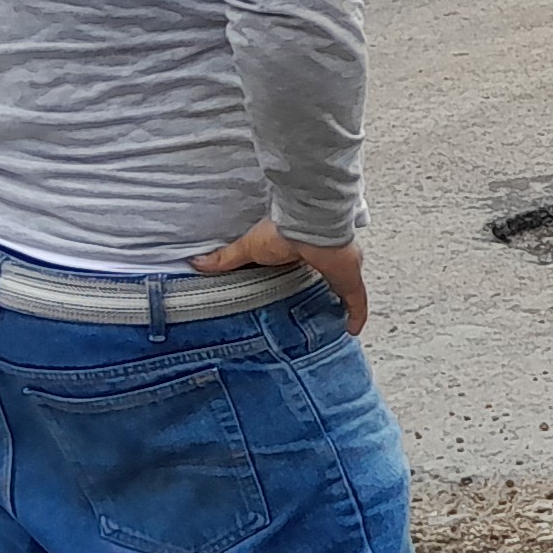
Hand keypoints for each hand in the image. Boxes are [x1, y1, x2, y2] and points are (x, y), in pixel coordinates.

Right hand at [195, 217, 369, 333]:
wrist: (309, 223)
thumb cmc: (281, 230)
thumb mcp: (248, 249)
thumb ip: (226, 259)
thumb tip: (196, 263)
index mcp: (302, 249)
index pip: (303, 265)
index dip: (301, 275)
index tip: (295, 289)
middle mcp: (325, 260)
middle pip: (326, 279)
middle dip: (323, 291)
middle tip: (315, 308)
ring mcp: (340, 270)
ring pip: (343, 289)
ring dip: (339, 302)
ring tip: (332, 319)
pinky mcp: (349, 281)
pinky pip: (357, 302)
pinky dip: (356, 316)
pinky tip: (353, 329)